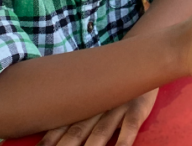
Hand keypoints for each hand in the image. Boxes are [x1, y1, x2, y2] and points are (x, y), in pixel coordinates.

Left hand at [37, 89, 157, 145]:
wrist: (143, 55)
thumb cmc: (115, 80)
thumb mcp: (93, 91)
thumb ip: (77, 107)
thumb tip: (52, 124)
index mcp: (83, 104)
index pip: (59, 126)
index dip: (48, 141)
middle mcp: (96, 106)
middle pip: (75, 132)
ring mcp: (116, 107)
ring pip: (100, 132)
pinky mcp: (137, 107)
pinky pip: (130, 127)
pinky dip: (123, 142)